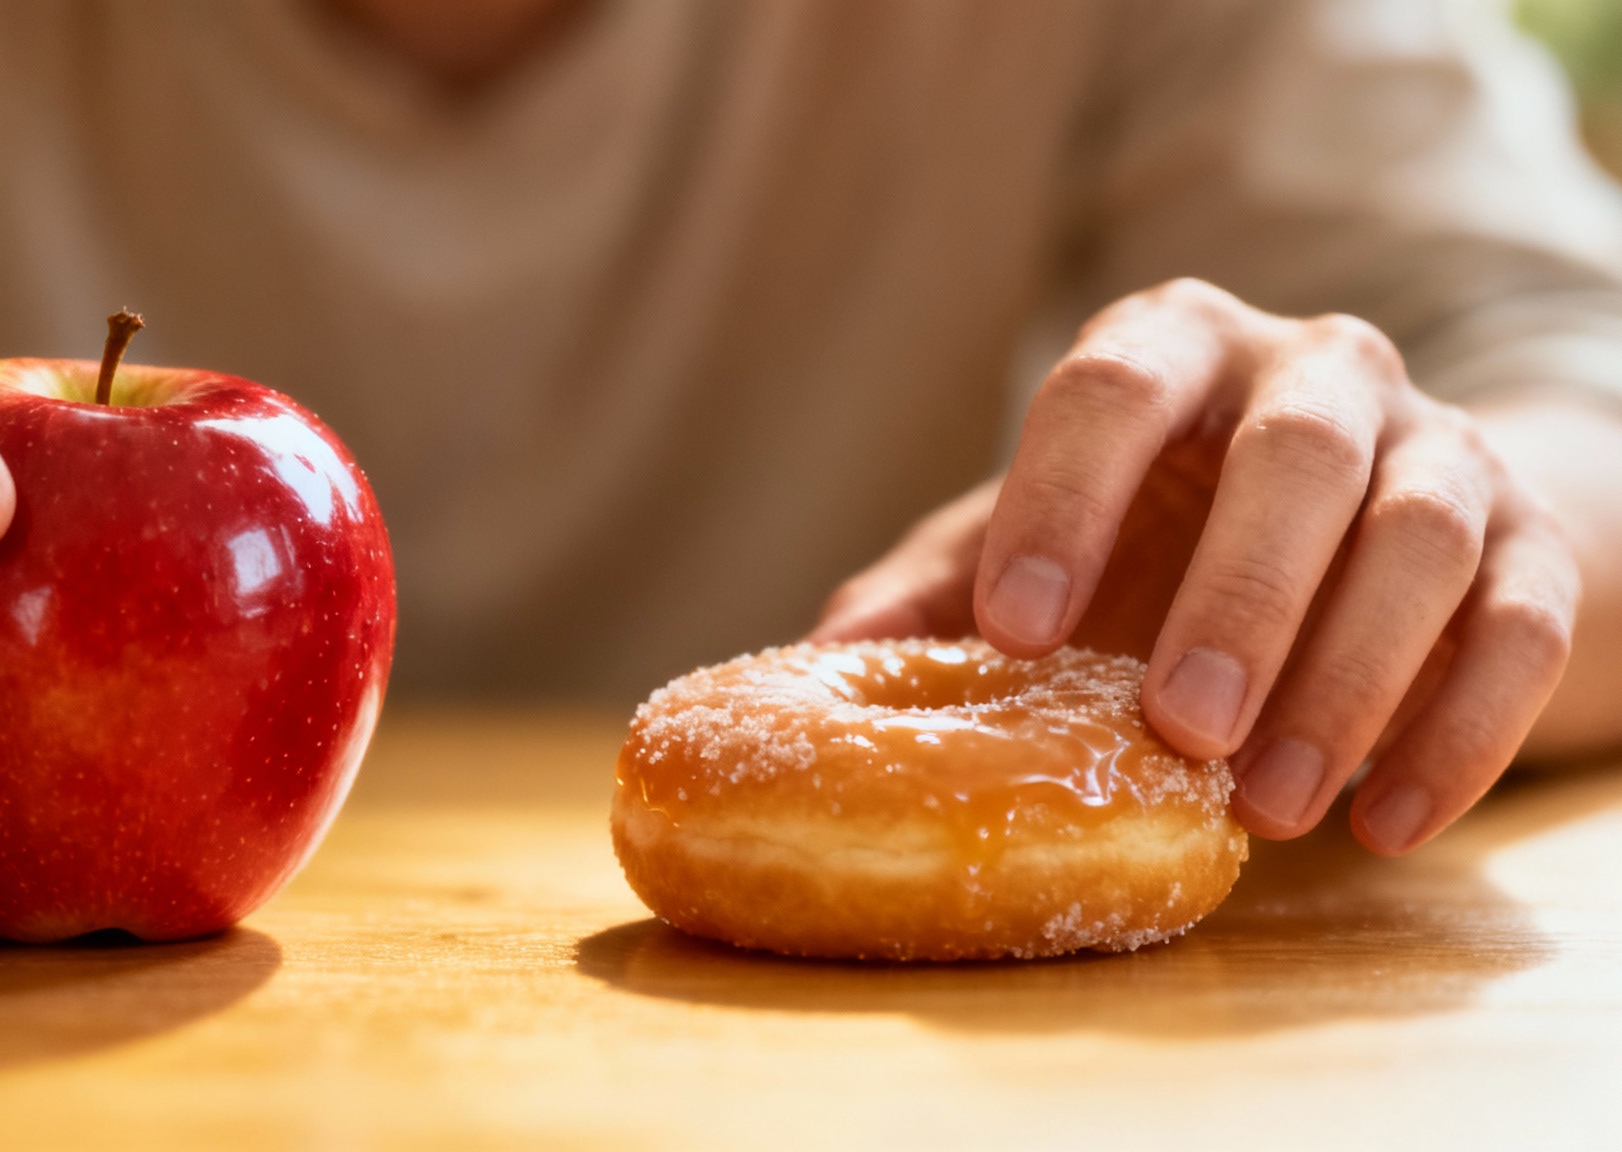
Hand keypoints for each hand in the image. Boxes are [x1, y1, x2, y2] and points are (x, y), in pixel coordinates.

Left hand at [815, 279, 1578, 854]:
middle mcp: (1316, 373)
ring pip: (1421, 535)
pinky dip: (1462, 728)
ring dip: (1349, 676)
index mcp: (1174, 353)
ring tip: (1266, 807)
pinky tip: (1388, 826)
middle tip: (1178, 729)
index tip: (1013, 629)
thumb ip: (944, 585)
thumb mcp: (1050, 536)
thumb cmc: (1164, 533)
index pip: (1114, 385)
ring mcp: (1439, 447)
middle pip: (1297, 455)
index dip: (1061, 498)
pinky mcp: (1531, 539)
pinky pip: (1520, 623)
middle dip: (1239, 594)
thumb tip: (819, 662)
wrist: (1363, 530)